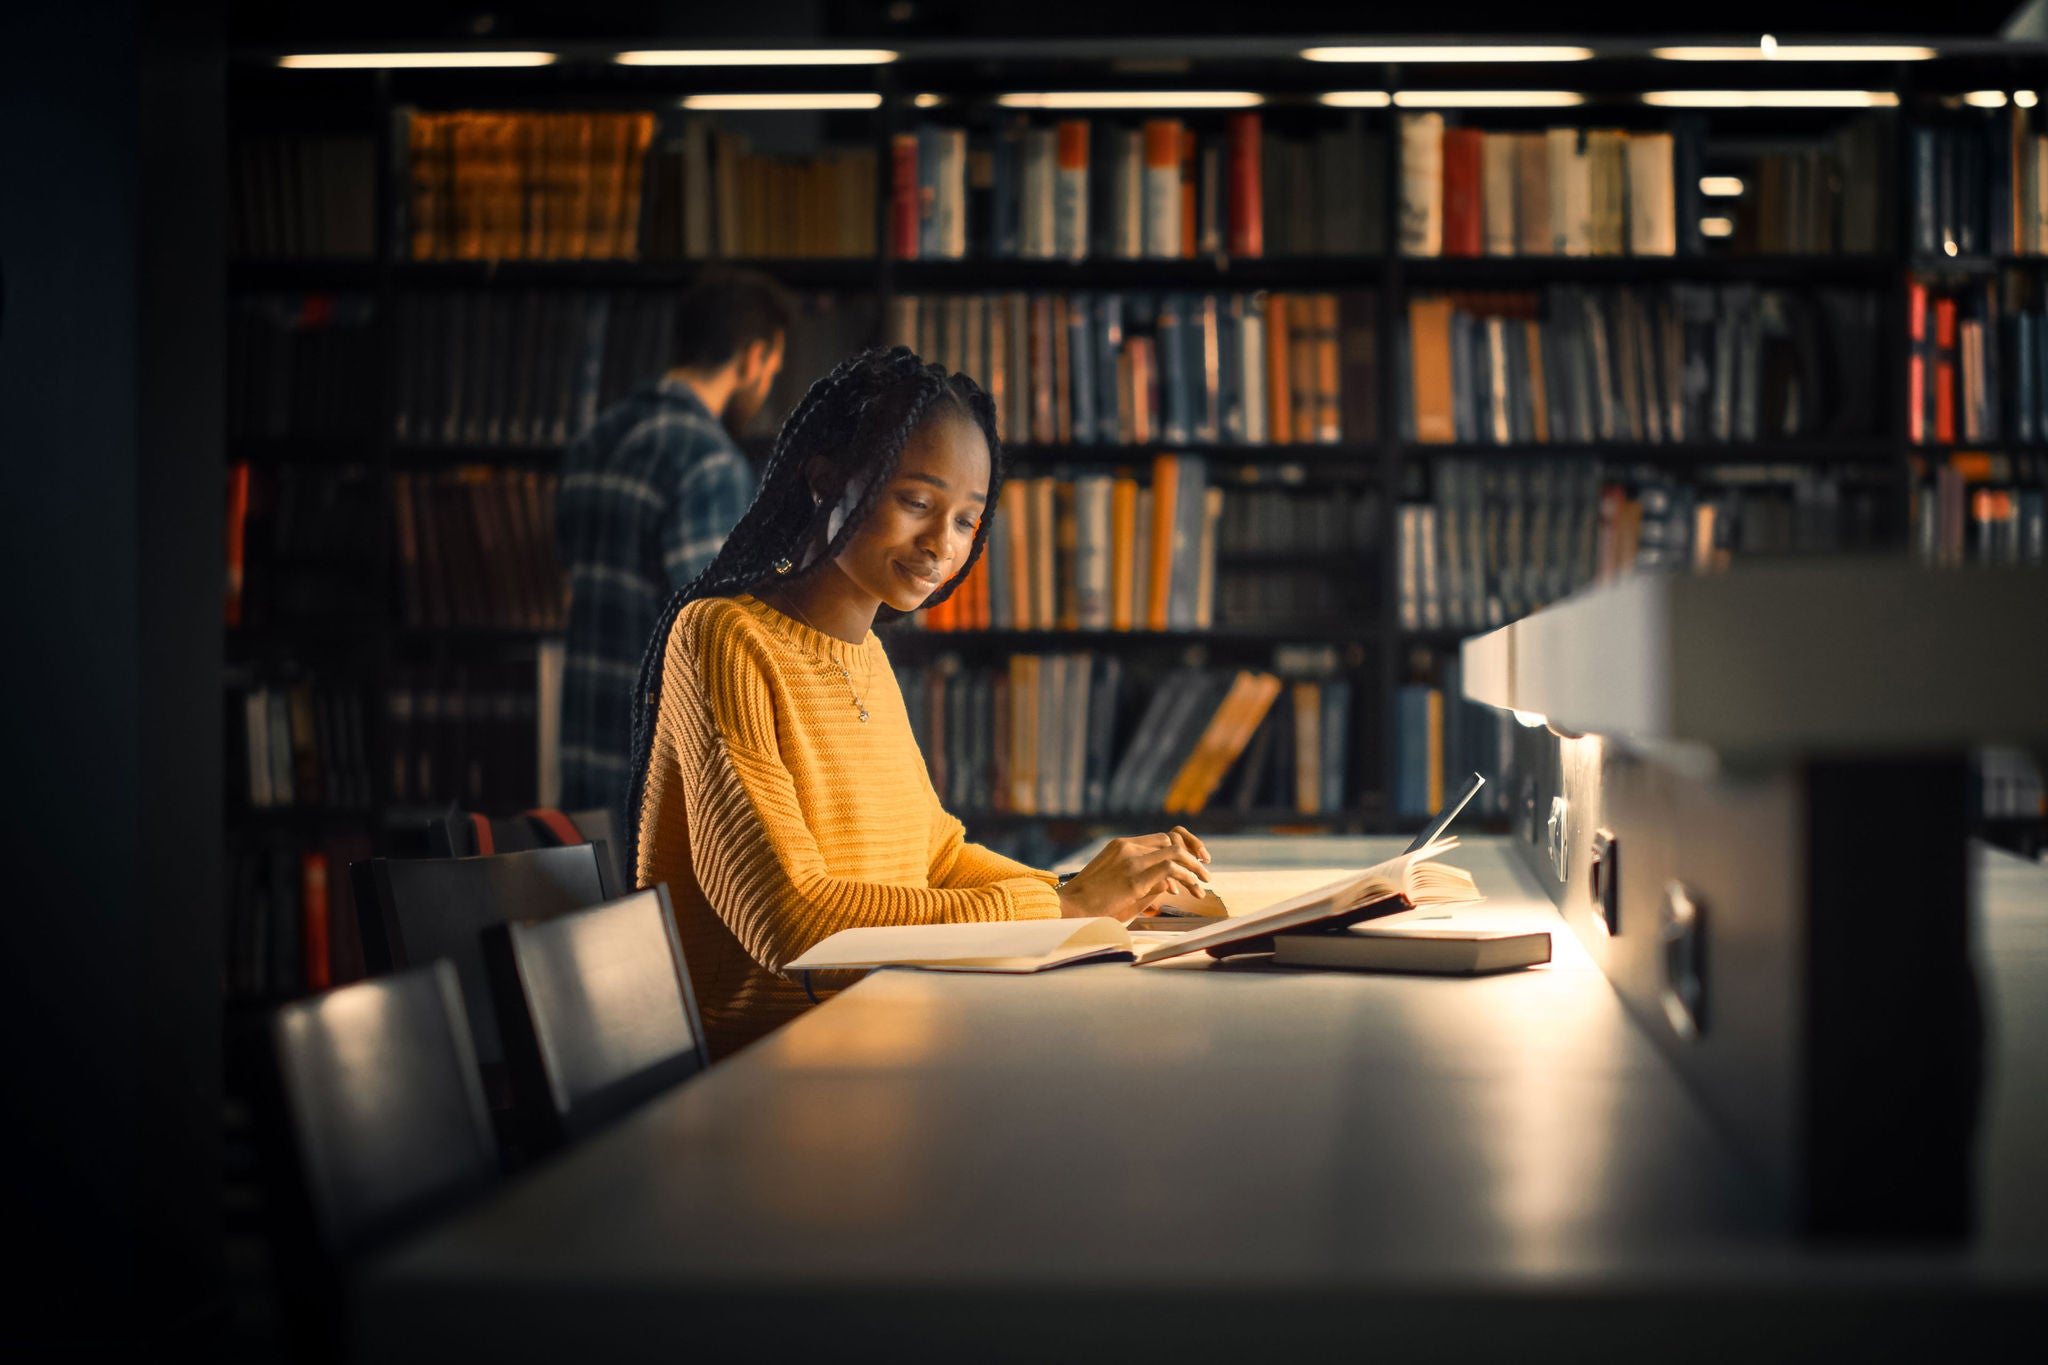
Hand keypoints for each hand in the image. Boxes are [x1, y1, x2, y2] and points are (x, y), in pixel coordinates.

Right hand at [1056, 826, 1212, 921]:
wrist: (1068, 908)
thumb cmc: (1090, 900)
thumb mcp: (1115, 881)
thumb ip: (1141, 876)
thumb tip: (1169, 883)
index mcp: (1120, 845)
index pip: (1161, 837)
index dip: (1182, 847)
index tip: (1193, 861)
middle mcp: (1127, 847)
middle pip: (1172, 840)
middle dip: (1193, 854)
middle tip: (1205, 871)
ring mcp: (1131, 861)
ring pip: (1175, 852)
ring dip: (1194, 867)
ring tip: (1205, 882)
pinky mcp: (1134, 879)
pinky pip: (1171, 869)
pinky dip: (1187, 877)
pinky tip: (1192, 891)